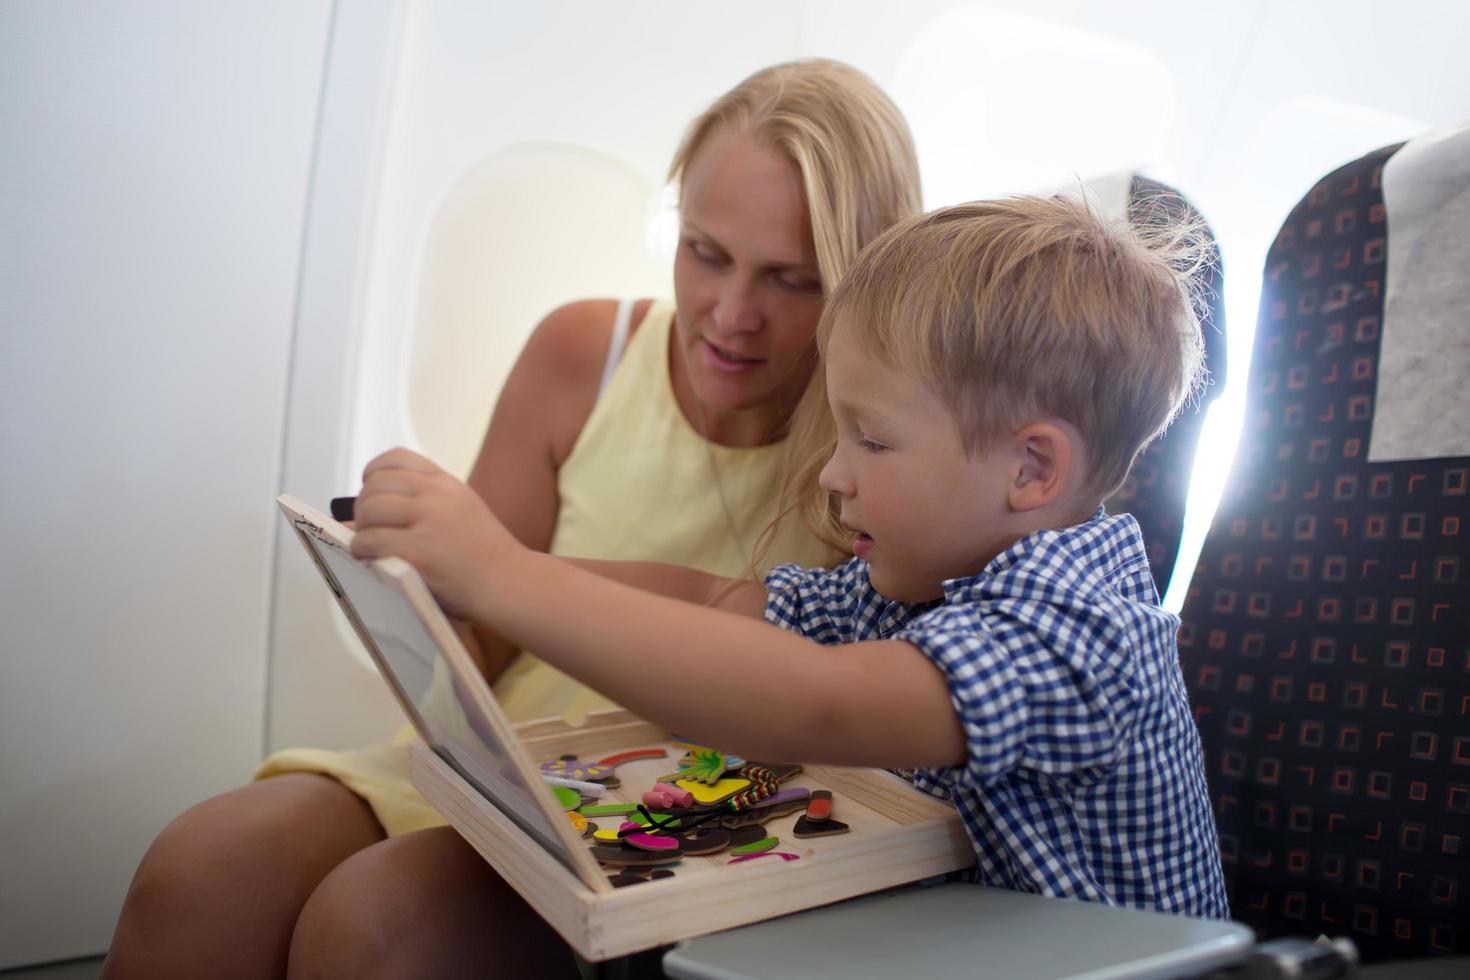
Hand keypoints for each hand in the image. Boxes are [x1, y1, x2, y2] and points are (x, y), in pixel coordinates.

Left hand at [349, 447, 519, 620]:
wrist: (511, 583)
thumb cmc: (484, 557)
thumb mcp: (461, 512)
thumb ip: (422, 504)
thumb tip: (358, 513)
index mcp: (447, 484)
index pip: (396, 458)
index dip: (374, 474)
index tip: (372, 492)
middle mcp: (438, 496)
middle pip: (376, 485)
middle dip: (364, 508)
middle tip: (370, 529)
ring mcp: (429, 521)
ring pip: (370, 510)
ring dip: (362, 529)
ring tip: (371, 546)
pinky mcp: (419, 551)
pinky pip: (371, 541)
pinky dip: (362, 550)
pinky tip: (372, 559)